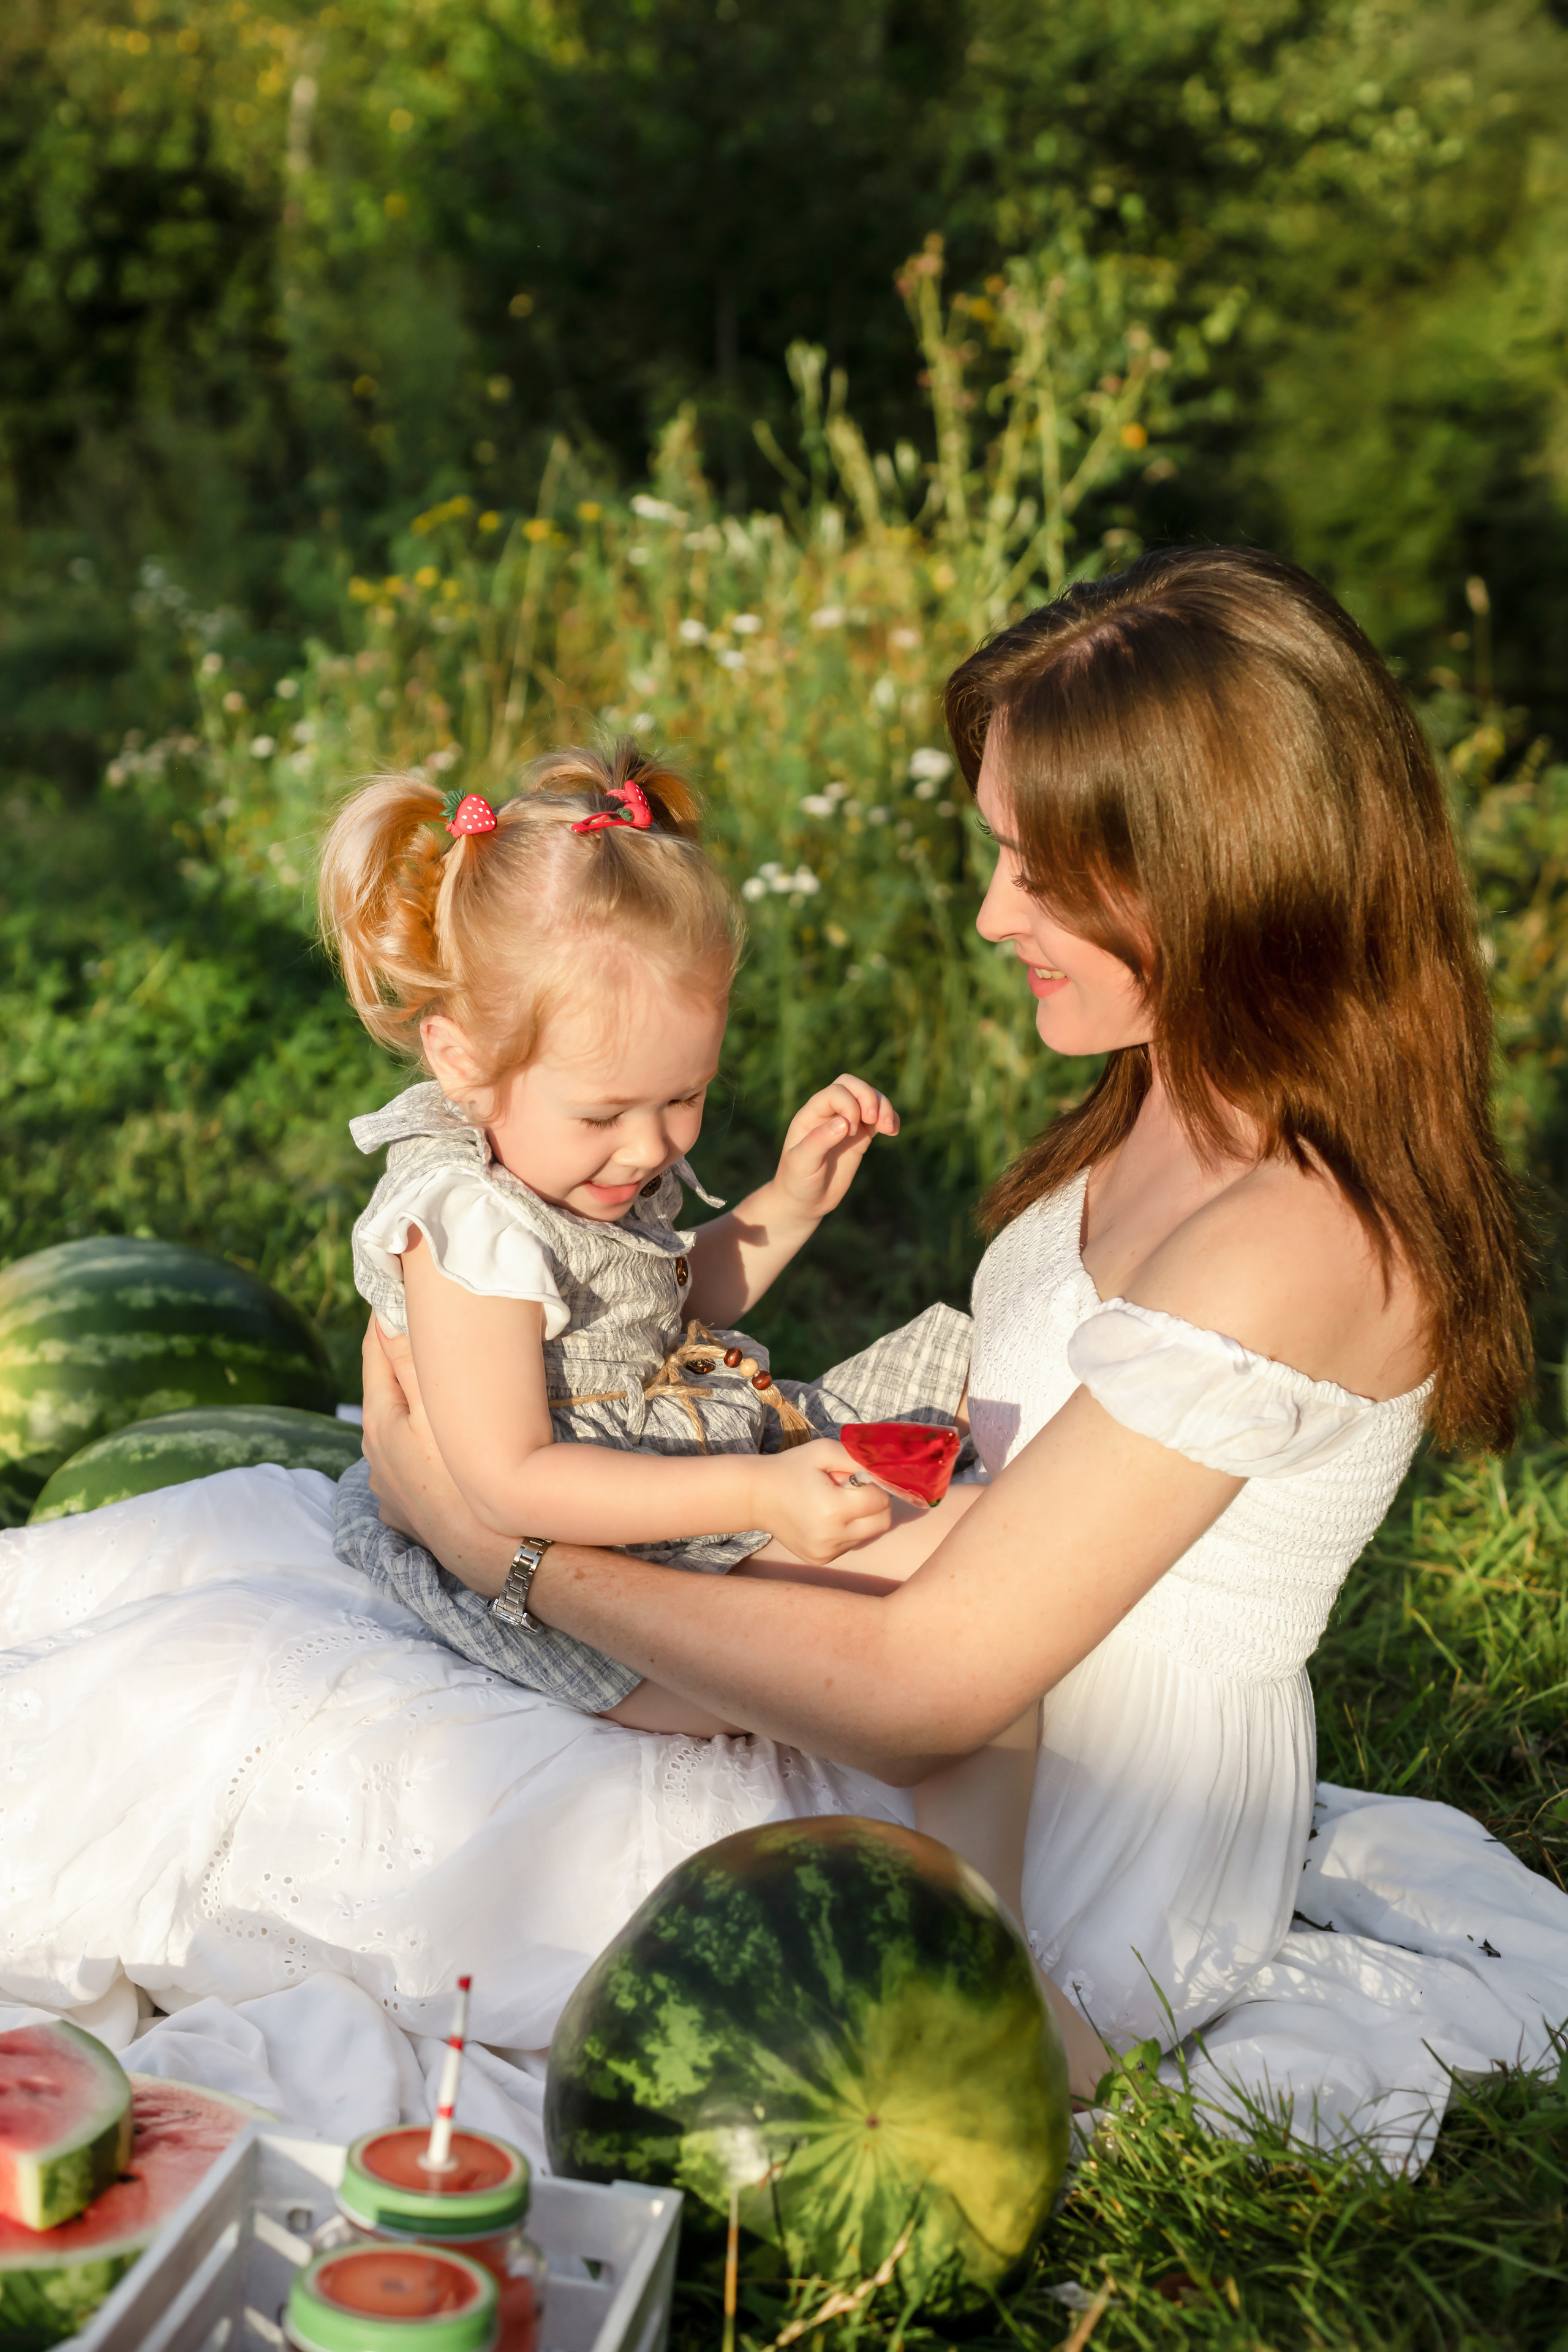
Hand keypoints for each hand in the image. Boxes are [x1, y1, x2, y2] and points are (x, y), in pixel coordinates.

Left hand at [360, 1318, 513, 1596]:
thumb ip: (408, 1361)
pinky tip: (441, 1448)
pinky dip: (422, 1449)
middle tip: (424, 1328)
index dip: (385, 1319)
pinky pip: (411, 1468)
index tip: (397, 1288)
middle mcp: (375, 1456)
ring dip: (414, 1409)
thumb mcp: (437, 1411)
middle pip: (386, 1393)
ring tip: (437, 1388)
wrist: (494, 1553)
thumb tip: (384, 1313)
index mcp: (379, 1422)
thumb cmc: (468, 1477)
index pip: (375, 1354)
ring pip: (399, 1432)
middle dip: (401, 1362)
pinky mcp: (407, 1514)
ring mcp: (390, 1489)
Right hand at [751, 1437, 892, 1563]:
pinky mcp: (820, 1560)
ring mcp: (826, 1552)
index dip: (874, 1486)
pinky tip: (824, 1518)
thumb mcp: (823, 1451)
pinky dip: (846, 1530)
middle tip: (852, 1491)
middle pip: (882, 1523)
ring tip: (832, 1503)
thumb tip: (885, 1469)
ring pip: (867, 1535)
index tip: (856, 1478)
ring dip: (860, 1518)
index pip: (881, 1501)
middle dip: (875, 1504)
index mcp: (833, 1509)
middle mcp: (832, 1537)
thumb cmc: (790, 1469)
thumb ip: (857, 1457)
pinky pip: (849, 1544)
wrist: (756, 1497)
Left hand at [773, 1074, 898, 1223]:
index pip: (835, 1092)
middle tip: (873, 1120)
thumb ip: (819, 1140)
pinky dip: (890, 1119)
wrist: (806, 1201)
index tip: (848, 1131)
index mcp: (811, 1114)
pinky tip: (894, 1131)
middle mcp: (829, 1113)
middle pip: (853, 1085)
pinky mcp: (860, 1136)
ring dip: (884, 1107)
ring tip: (889, 1129)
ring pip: (869, 1098)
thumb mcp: (802, 1163)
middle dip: (869, 1097)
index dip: (848, 1105)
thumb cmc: (797, 1181)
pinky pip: (878, 1118)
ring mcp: (846, 1123)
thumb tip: (844, 1122)